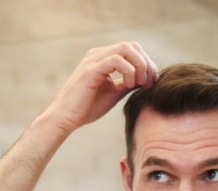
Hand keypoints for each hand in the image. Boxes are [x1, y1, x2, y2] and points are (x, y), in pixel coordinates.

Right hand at [42, 42, 157, 134]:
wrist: (66, 118)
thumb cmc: (87, 108)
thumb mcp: (114, 93)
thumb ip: (128, 83)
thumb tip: (146, 79)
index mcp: (103, 58)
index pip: (132, 49)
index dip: (146, 62)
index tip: (151, 81)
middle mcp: (98, 54)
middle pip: (131, 45)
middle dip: (146, 63)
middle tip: (148, 82)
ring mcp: (93, 60)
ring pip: (125, 48)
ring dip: (139, 65)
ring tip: (140, 84)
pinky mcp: (90, 70)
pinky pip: (116, 60)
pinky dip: (128, 71)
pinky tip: (129, 85)